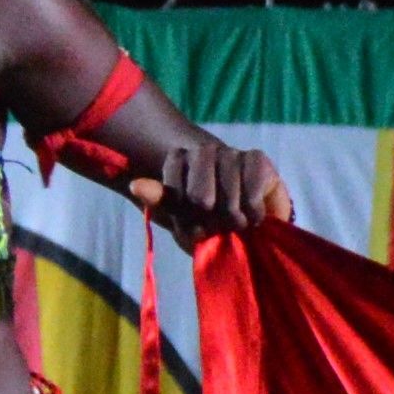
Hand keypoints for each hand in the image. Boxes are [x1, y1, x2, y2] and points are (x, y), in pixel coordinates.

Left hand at [125, 142, 292, 240]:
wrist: (252, 242)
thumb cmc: (212, 231)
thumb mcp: (181, 221)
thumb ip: (160, 200)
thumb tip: (135, 185)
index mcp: (178, 161)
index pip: (173, 191)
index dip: (185, 216)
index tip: (193, 224)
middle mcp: (204, 151)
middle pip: (199, 197)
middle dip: (210, 221)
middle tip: (218, 227)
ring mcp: (231, 153)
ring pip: (227, 196)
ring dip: (234, 221)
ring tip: (238, 224)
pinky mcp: (257, 159)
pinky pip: (251, 192)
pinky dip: (254, 213)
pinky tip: (255, 216)